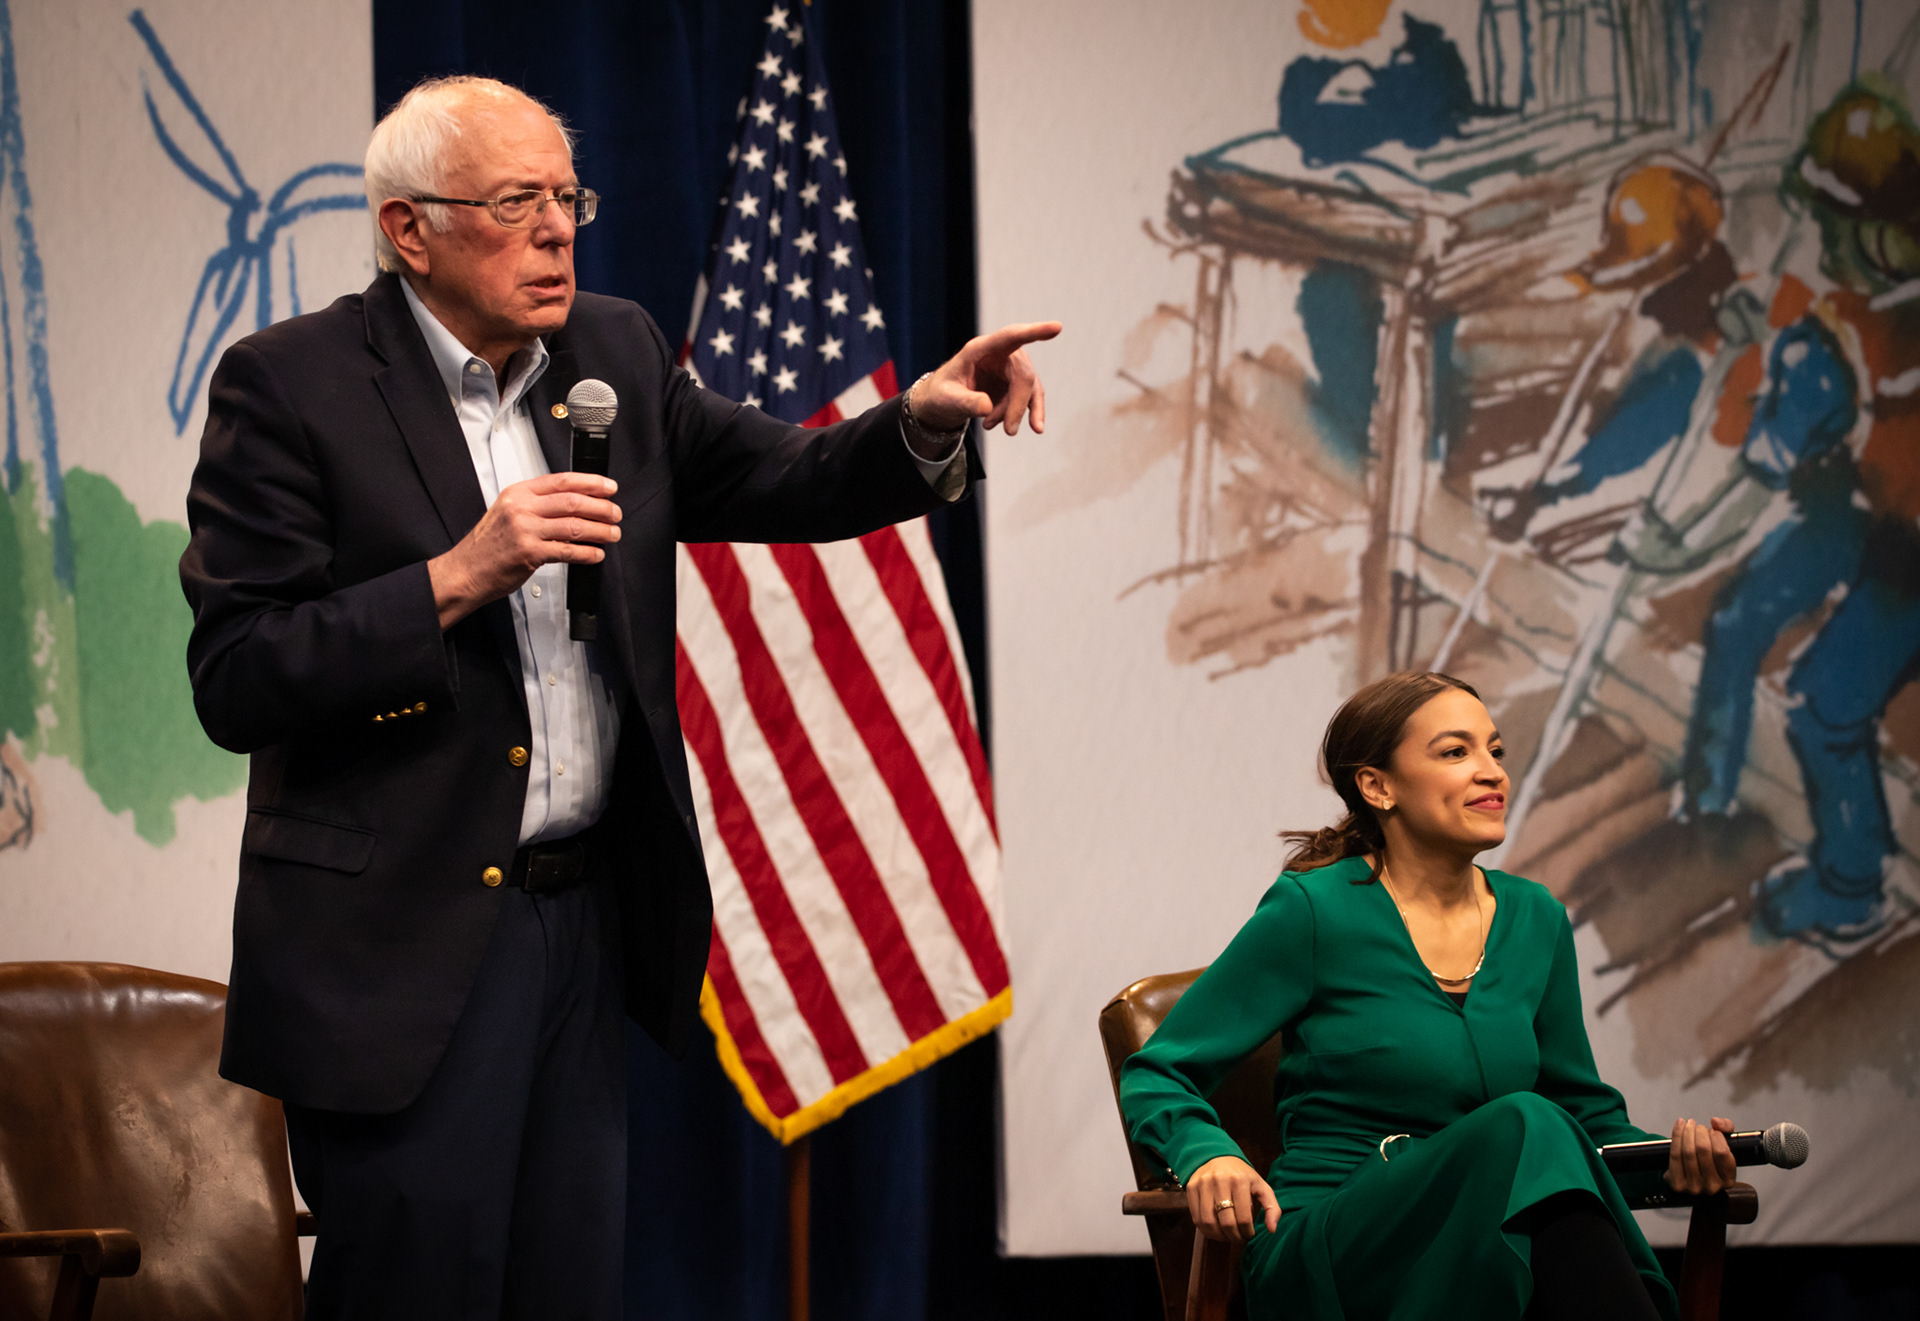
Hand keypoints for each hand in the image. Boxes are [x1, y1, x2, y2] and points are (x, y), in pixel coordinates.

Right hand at [428, 472, 620, 629]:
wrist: (466, 570)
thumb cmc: (488, 544)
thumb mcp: (508, 511)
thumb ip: (537, 504)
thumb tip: (575, 501)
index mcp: (518, 493)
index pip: (562, 481)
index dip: (591, 483)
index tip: (609, 488)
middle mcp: (522, 508)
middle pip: (573, 502)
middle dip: (601, 507)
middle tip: (615, 513)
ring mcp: (525, 530)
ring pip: (574, 526)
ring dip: (600, 530)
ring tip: (612, 533)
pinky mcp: (529, 553)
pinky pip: (568, 551)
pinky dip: (587, 553)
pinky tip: (596, 554)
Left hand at [910, 321, 1061, 436]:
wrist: (941, 402)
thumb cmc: (940, 395)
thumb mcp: (946, 399)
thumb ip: (965, 402)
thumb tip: (987, 407)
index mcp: (980, 349)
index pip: (1010, 337)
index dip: (1034, 332)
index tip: (1057, 327)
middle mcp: (999, 354)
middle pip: (1022, 374)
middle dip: (1019, 404)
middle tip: (1009, 431)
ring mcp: (1009, 368)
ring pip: (1029, 388)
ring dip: (1019, 412)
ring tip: (1004, 431)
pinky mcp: (1014, 384)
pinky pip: (1028, 398)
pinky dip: (1020, 414)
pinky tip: (1001, 425)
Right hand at [1185, 1155, 1280, 1243]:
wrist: (1216, 1155)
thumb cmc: (1241, 1175)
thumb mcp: (1261, 1186)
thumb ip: (1272, 1207)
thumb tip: (1272, 1229)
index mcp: (1240, 1180)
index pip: (1244, 1218)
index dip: (1247, 1233)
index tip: (1249, 1235)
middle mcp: (1220, 1181)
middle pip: (1226, 1222)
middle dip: (1234, 1237)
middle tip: (1238, 1238)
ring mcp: (1203, 1184)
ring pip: (1208, 1222)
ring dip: (1218, 1236)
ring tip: (1226, 1236)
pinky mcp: (1191, 1188)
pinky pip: (1196, 1217)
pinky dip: (1205, 1230)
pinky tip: (1214, 1230)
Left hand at [1664, 1117, 1736, 1194]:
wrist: (1687, 1175)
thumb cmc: (1709, 1158)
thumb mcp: (1723, 1144)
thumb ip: (1726, 1128)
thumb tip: (1716, 1122)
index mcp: (1728, 1180)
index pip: (1722, 1153)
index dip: (1716, 1137)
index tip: (1713, 1131)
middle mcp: (1712, 1186)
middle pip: (1703, 1150)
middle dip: (1700, 1132)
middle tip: (1699, 1127)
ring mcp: (1694, 1187)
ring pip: (1688, 1151)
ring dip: (1687, 1132)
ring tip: (1689, 1124)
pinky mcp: (1677, 1184)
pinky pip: (1675, 1155)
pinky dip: (1676, 1135)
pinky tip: (1679, 1125)